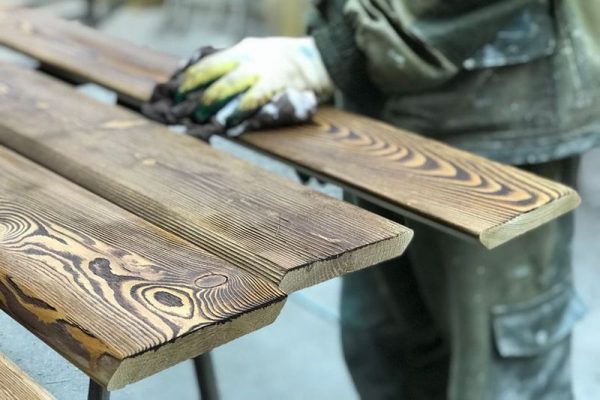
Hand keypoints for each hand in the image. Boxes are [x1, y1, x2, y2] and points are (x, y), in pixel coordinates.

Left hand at [178, 36, 333, 113]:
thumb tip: (197, 76)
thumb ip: (230, 63)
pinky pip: (254, 101)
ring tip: (203, 120)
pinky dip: (239, 112)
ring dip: (214, 105)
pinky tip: (229, 124)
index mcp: (242, 51)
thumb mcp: (254, 53)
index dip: (190, 79)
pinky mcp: (277, 89)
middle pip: (216, 76)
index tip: (175, 93)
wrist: (317, 61)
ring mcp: (264, 74)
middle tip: (185, 112)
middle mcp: (250, 60)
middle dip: (199, 95)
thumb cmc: (281, 61)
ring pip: (232, 88)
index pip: (208, 63)